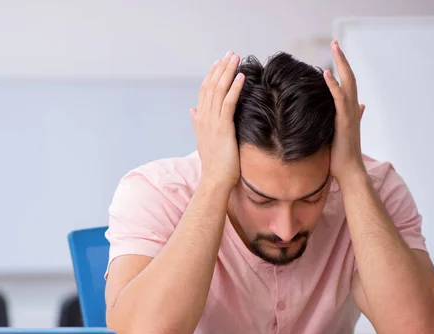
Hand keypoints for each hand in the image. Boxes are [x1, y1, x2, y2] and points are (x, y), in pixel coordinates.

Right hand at [190, 51, 244, 190]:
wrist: (215, 180)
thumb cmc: (214, 164)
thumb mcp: (204, 140)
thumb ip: (198, 123)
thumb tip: (192, 110)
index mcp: (200, 120)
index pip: (204, 91)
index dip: (211, 75)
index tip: (220, 62)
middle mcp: (203, 118)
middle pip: (210, 86)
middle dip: (221, 68)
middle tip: (230, 53)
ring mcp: (212, 122)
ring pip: (218, 91)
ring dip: (228, 72)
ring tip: (236, 58)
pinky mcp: (223, 128)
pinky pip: (228, 103)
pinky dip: (234, 88)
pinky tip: (241, 77)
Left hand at [323, 40, 366, 183]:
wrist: (348, 172)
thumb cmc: (340, 158)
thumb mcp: (336, 136)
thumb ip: (339, 123)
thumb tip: (347, 114)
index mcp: (350, 112)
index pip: (348, 85)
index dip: (343, 69)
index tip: (336, 55)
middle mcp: (352, 110)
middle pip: (350, 78)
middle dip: (343, 60)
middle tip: (335, 43)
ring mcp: (349, 115)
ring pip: (348, 84)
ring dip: (341, 64)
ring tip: (335, 48)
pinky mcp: (344, 122)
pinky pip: (339, 100)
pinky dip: (333, 86)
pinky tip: (326, 73)